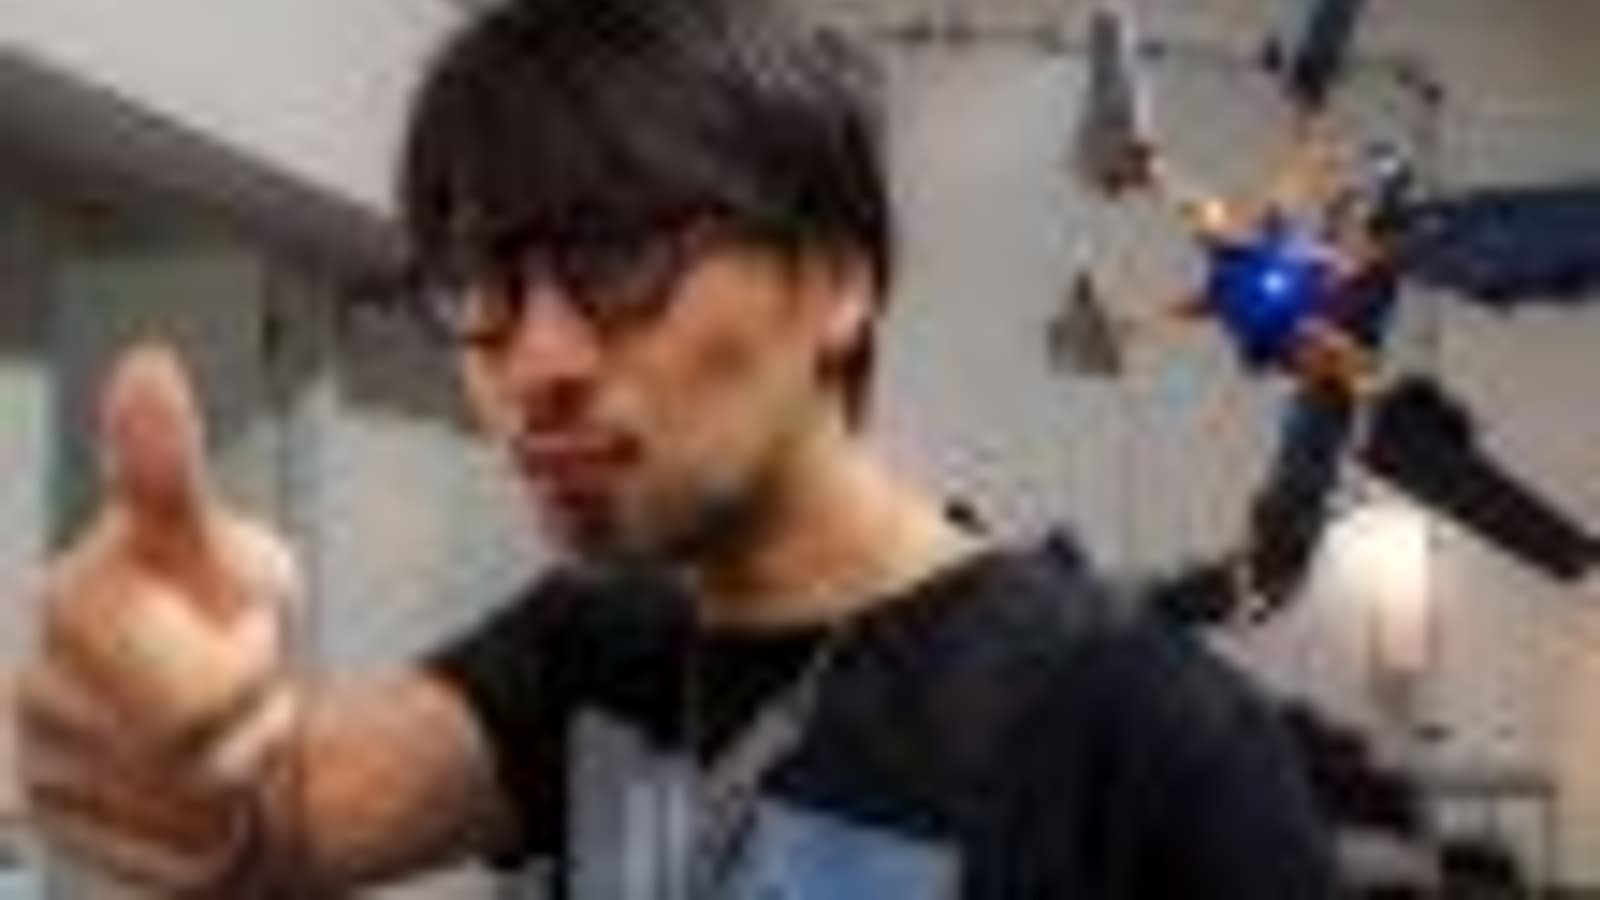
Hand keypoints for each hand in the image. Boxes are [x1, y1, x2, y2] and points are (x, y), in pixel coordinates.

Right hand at [16, 343, 300, 890]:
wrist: (200, 725)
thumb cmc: (199, 620)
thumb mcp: (210, 538)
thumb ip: (168, 465)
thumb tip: (145, 370)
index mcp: (71, 607)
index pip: (201, 682)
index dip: (255, 654)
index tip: (256, 629)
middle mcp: (33, 697)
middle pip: (198, 746)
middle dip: (257, 709)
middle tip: (249, 675)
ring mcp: (43, 780)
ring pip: (197, 811)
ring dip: (244, 769)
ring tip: (225, 729)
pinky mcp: (70, 851)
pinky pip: (178, 865)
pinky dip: (210, 835)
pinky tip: (193, 792)